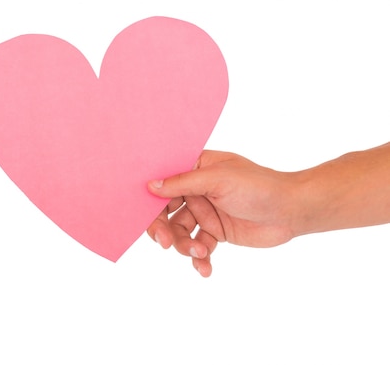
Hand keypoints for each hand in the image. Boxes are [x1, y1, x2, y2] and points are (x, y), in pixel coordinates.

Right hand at [147, 151, 297, 276]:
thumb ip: (183, 183)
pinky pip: (198, 247)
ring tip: (201, 252)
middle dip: (164, 229)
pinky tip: (205, 268)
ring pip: (180, 233)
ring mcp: (205, 212)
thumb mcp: (218, 180)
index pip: (163, 184)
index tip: (145, 218)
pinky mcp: (216, 232)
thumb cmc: (259, 186)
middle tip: (165, 243)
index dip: (150, 202)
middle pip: (166, 212)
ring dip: (186, 246)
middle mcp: (196, 190)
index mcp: (194, 169)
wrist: (292, 211)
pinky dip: (199, 259)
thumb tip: (150, 186)